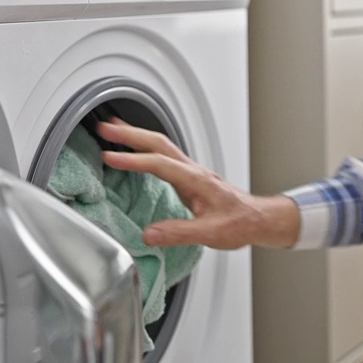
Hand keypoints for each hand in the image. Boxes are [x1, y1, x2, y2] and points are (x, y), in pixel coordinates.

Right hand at [98, 117, 299, 249]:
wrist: (258, 218)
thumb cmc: (240, 222)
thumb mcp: (211, 233)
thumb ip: (179, 233)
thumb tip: (148, 234)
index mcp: (197, 180)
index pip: (160, 164)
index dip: (134, 160)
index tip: (109, 157)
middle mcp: (193, 171)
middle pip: (159, 143)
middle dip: (130, 133)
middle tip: (104, 128)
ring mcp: (191, 171)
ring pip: (161, 145)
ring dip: (136, 135)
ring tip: (113, 129)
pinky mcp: (189, 177)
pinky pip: (163, 155)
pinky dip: (145, 148)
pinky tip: (134, 150)